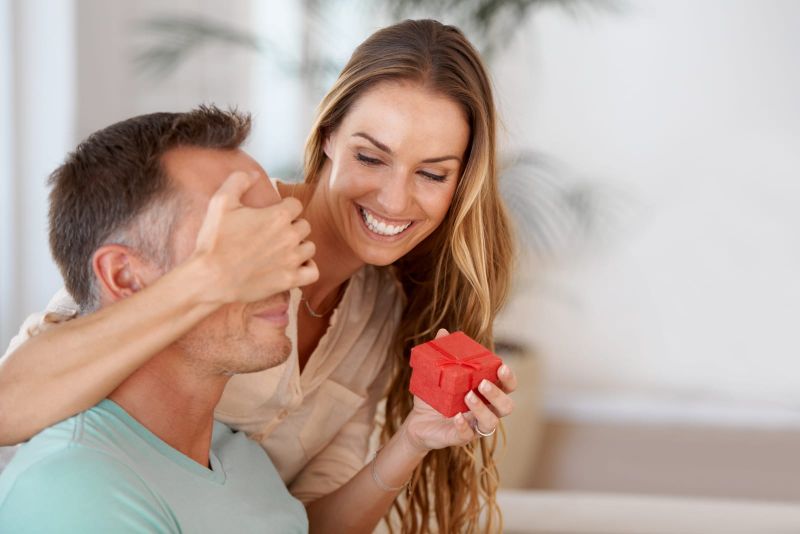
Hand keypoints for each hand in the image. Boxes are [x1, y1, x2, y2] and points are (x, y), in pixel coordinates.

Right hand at [191, 171, 318, 304]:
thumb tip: (253, 174)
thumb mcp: (220, 202)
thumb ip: (238, 181)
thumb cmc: (215, 241)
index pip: (296, 205)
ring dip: (299, 246)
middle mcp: (290, 236)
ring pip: (310, 248)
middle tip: (274, 234)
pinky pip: (313, 271)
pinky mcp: (290, 280)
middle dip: (292, 227)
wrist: (210, 279)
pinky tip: (295, 266)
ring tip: (283, 250)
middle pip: (305, 226)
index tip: (272, 214)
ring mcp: (292, 259)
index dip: (285, 207)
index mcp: (278, 216)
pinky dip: (307, 268)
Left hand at [403, 329, 517, 452]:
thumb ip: (443, 354)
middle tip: (482, 383)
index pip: (507, 387)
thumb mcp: (436, 374)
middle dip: (497, 394)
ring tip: (467, 396)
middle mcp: (486, 411)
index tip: (501, 367)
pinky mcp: (460, 438)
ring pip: (491, 423)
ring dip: (482, 409)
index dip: (509, 378)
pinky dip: (464, 426)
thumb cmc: (434, 397)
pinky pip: (468, 435)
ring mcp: (475, 426)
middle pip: (506, 407)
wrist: (416, 422)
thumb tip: (443, 332)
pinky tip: (456, 417)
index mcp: (486, 394)